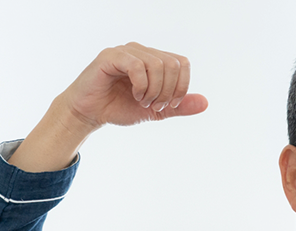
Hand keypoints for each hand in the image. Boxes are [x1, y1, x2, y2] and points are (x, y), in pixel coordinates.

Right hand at [8, 43, 207, 171]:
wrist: (90, 113)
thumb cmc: (119, 108)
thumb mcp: (155, 111)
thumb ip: (179, 106)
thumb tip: (205, 103)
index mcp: (154, 61)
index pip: (182, 63)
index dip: (182, 86)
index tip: (170, 105)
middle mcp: (142, 51)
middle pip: (173, 64)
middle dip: (169, 91)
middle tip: (156, 105)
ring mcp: (126, 51)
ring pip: (158, 64)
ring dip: (155, 90)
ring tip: (143, 101)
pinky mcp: (111, 56)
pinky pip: (137, 65)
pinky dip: (142, 85)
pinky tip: (135, 95)